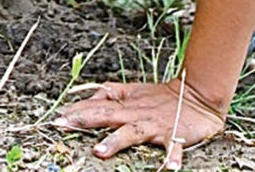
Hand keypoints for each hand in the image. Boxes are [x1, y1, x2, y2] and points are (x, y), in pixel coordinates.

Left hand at [53, 78, 225, 166]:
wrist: (197, 93)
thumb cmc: (162, 97)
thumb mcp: (134, 91)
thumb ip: (112, 93)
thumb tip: (89, 97)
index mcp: (127, 104)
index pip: (97, 105)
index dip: (77, 110)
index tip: (57, 117)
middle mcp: (137, 113)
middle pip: (107, 115)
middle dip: (84, 120)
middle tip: (62, 125)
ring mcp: (155, 125)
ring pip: (133, 133)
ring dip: (116, 141)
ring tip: (100, 152)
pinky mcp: (175, 134)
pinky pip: (174, 148)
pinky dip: (173, 158)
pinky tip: (169, 168)